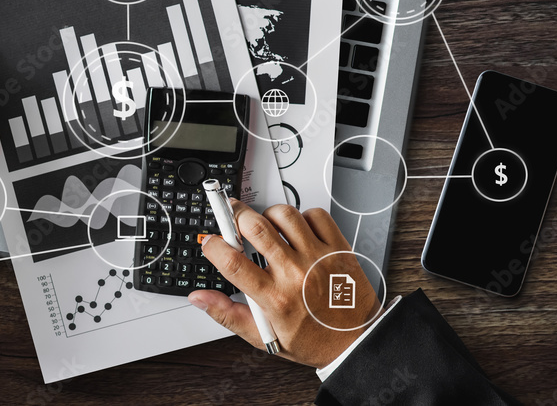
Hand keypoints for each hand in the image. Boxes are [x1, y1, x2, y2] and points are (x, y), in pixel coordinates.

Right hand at [188, 203, 380, 368]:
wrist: (357, 341)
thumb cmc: (313, 339)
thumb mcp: (264, 336)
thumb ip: (228, 314)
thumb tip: (200, 298)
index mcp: (275, 298)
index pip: (232, 262)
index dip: (214, 246)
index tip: (211, 243)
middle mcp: (296, 273)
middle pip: (254, 227)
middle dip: (235, 215)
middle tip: (233, 218)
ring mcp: (318, 257)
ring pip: (284, 214)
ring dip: (268, 214)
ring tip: (266, 226)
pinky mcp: (338, 247)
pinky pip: (314, 215)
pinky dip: (301, 217)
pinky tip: (297, 231)